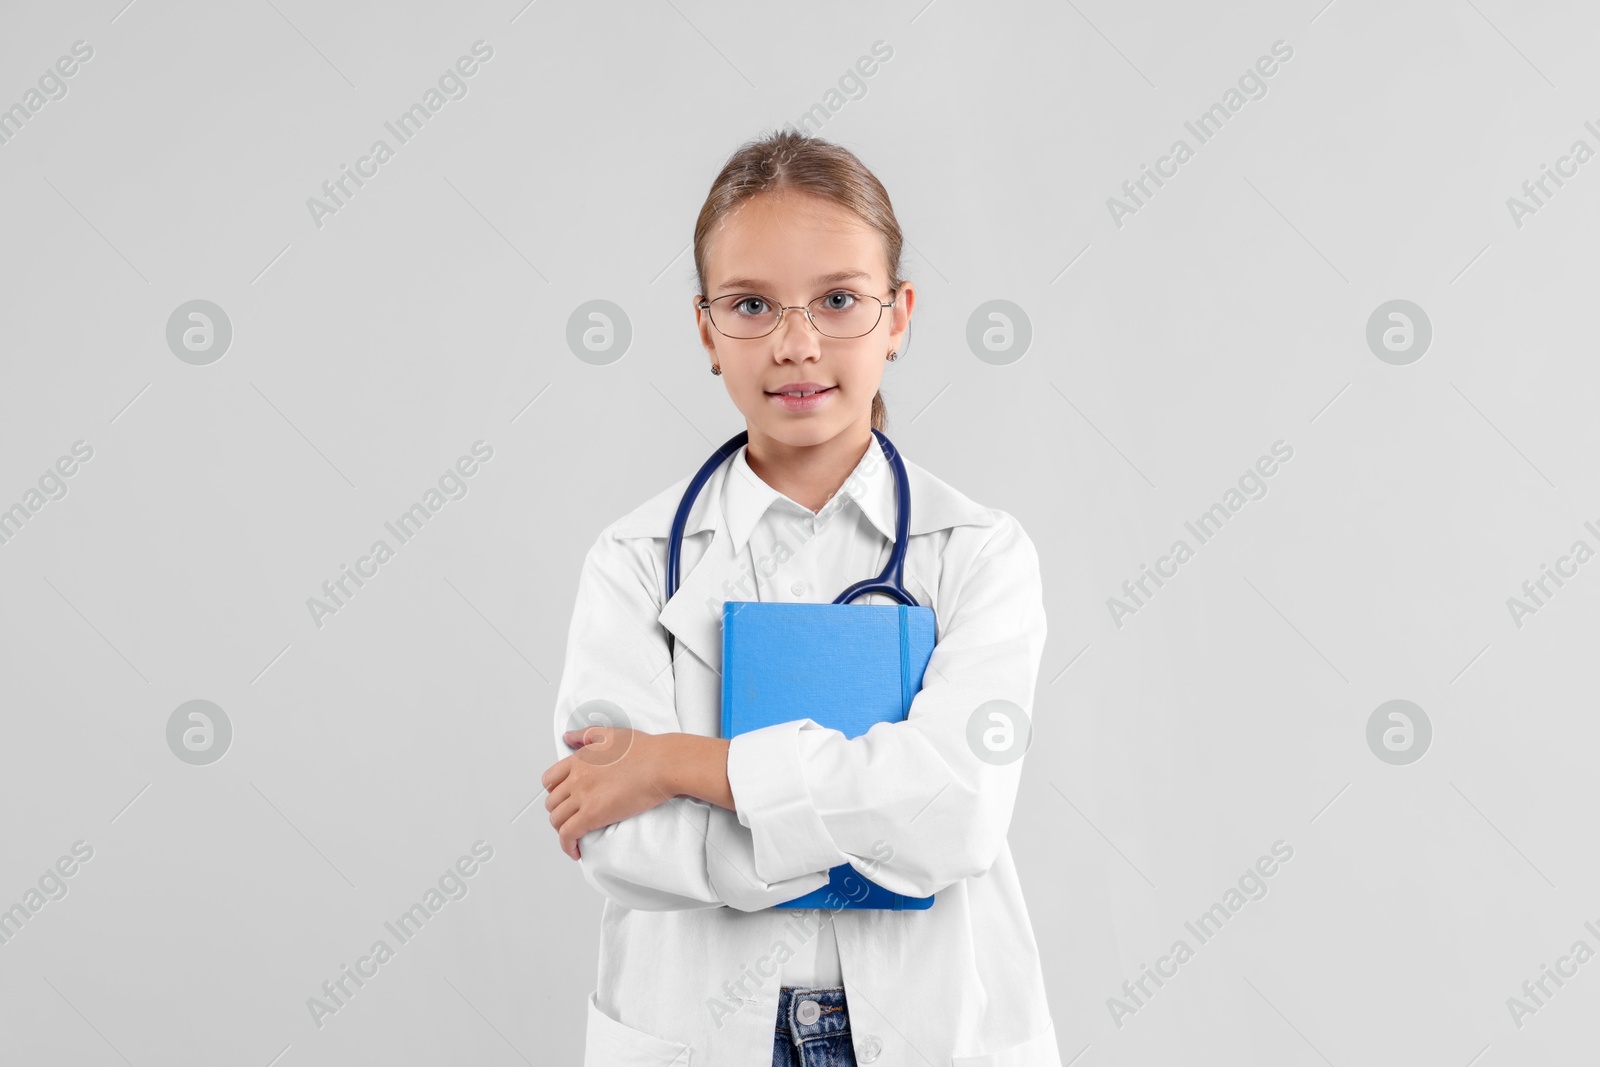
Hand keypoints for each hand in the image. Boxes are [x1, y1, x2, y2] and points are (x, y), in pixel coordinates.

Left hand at [541, 727, 670, 860]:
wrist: (662, 764)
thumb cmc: (644, 751)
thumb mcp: (610, 734)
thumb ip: (585, 735)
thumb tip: (568, 737)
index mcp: (579, 760)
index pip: (549, 780)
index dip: (554, 792)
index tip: (562, 799)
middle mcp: (576, 778)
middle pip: (552, 802)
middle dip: (559, 812)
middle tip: (571, 819)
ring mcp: (583, 797)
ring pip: (557, 820)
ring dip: (562, 830)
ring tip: (574, 835)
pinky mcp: (593, 815)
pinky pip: (568, 835)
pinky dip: (567, 846)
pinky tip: (575, 851)